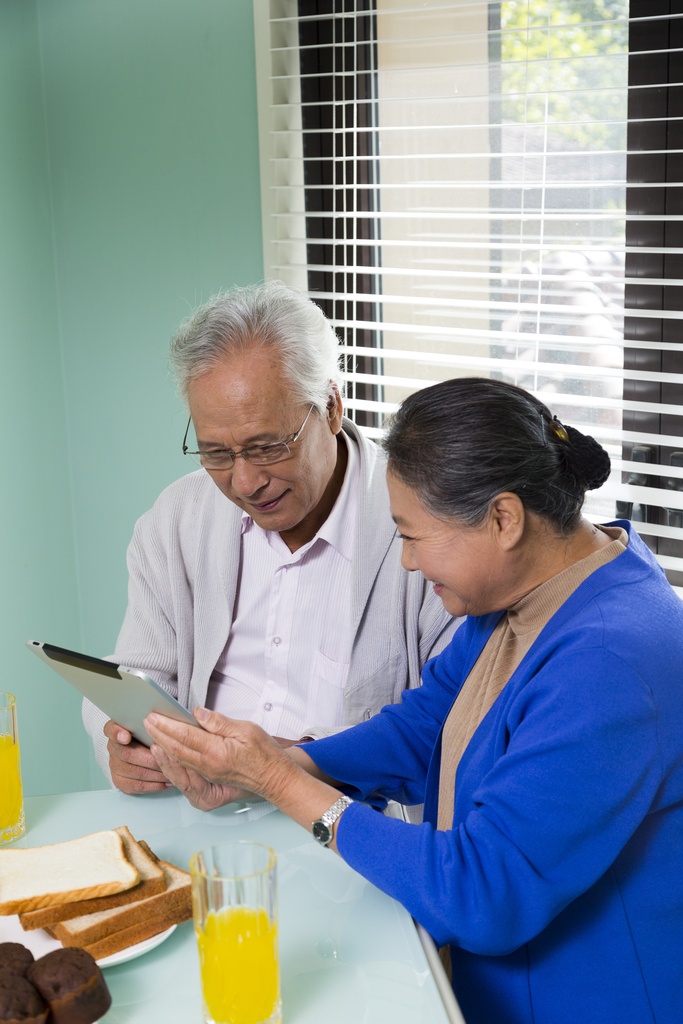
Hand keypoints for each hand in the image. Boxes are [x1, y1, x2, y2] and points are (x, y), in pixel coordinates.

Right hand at [103, 719, 171, 794]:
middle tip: (168, 760)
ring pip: (135, 772)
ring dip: (156, 773)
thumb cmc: (144, 734)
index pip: (111, 729)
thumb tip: (164, 719)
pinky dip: (155, 785)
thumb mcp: (146, 723)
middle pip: (128, 755)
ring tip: (173, 772)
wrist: (134, 749)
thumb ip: (150, 722)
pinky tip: (167, 782)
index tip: (126, 736)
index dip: (117, 733)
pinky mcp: (120, 781)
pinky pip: (137, 786)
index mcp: (115, 729)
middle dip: (151, 759)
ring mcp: (114, 765)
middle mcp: (112, 747)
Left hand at [145, 708, 347, 850]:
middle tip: (146, 721)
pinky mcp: (210, 779)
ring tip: (151, 734)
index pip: (186, 736)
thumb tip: (198, 713)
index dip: (167, 725)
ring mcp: (209, 775)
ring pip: (178, 760)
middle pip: (176, 749)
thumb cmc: (265, 753)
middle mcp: (209, 766)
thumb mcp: (247, 729)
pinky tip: (166, 751)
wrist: (275, 779)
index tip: (154, 715)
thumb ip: (220, 722)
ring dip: (162, 747)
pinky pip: (186, 768)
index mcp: (218, 752)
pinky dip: (172, 759)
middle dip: (159, 734)